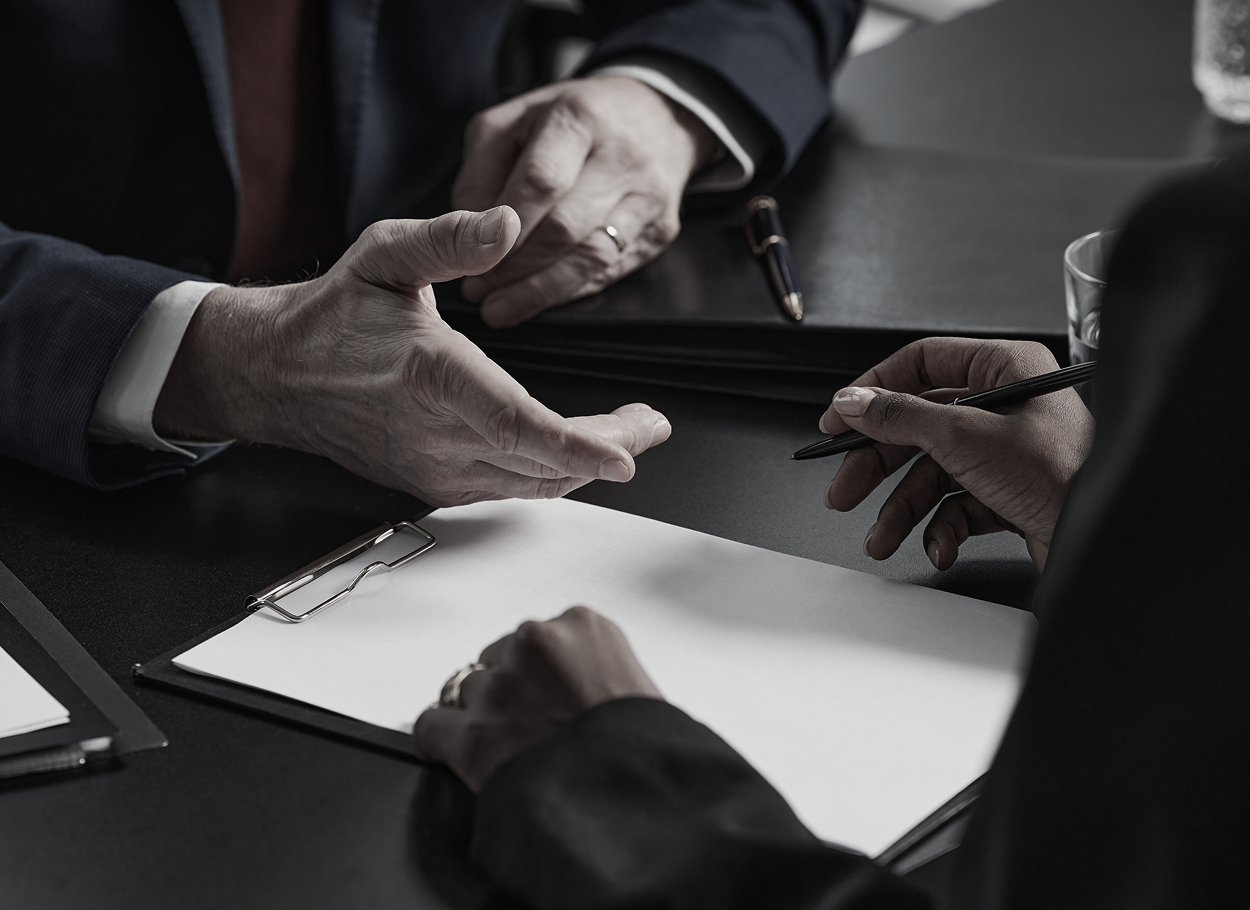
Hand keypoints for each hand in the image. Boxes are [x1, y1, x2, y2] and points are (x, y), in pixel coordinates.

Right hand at [153, 207, 671, 505]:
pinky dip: (547, 474)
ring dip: (583, 464)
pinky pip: (506, 489)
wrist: (277, 374)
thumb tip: (506, 224)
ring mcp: (433, 467)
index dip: (578, 445)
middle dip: (608, 447)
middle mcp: (434, 434)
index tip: (627, 454)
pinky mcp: (431, 484)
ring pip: (529, 484)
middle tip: (648, 425)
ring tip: (625, 434)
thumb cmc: (332, 316)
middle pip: (541, 460)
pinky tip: (572, 452)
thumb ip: (448, 238)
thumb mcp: (384, 254)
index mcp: (430, 375)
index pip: (517, 423)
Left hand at [413, 606, 661, 792]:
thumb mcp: (637, 686)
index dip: (539, 674)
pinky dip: (438, 742)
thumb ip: (596, 669)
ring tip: (507, 749)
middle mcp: (535, 644)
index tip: (547, 697)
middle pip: (498, 658)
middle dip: (509, 691)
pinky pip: (431, 726)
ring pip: (466, 691)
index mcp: (583, 625)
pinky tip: (453, 755)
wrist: (641, 804)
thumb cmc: (649, 754)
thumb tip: (572, 688)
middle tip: (531, 728)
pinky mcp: (472, 735)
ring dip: (481, 717)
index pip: (537, 637)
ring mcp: (501, 688)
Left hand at [455, 76, 720, 327]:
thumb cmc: (572, 122)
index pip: (540, 180)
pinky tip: (536, 299)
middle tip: (479, 291)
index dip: (504, 228)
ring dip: (540, 291)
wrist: (657, 117)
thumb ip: (480, 173)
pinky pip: (610, 272)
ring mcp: (649, 197)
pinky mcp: (661, 230)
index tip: (471, 257)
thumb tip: (470, 235)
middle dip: (515, 267)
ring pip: (592, 259)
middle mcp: (622, 157)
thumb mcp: (512, 122)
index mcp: (579, 118)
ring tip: (500, 308)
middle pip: (565, 227)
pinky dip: (567, 291)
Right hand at [821, 339, 1093, 570]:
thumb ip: (899, 416)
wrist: (1101, 538)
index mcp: (1005, 370)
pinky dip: (942, 530)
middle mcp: (1006, 407)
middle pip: (917, 427)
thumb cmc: (1062, 475)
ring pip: (932, 474)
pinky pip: (958, 507)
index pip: (921, 365)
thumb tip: (854, 401)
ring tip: (881, 537)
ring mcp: (1007, 453)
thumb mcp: (963, 436)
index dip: (872, 392)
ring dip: (901, 510)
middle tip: (844, 489)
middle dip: (877, 466)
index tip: (837, 419)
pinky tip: (941, 546)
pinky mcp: (1010, 495)